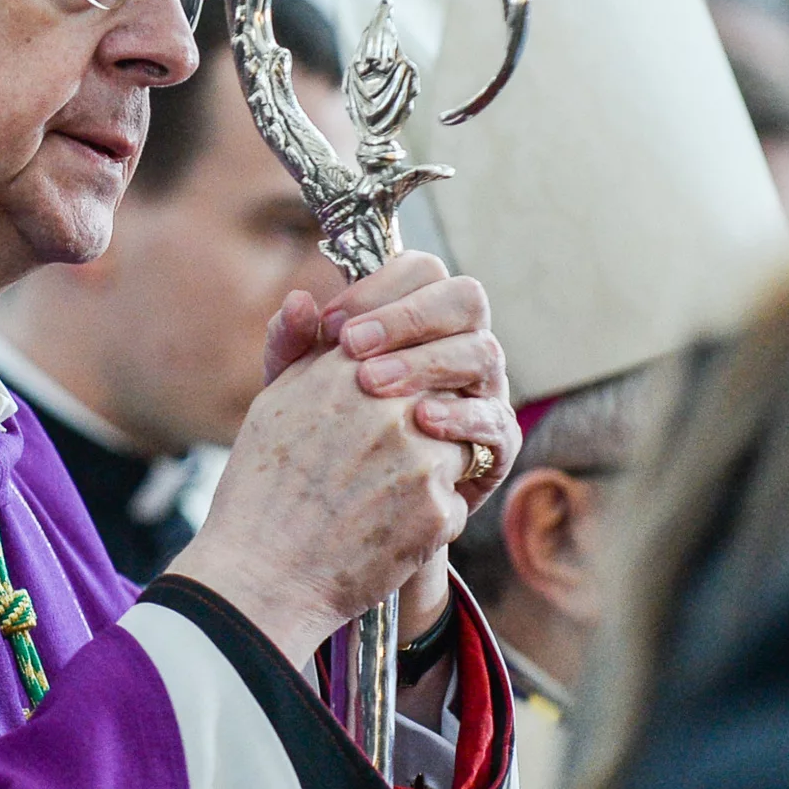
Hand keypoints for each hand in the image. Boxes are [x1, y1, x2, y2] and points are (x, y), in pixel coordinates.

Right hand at [171, 253, 515, 666]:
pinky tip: (387, 528)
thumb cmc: (261, 490)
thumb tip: (308, 300)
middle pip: (444, 389)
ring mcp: (419, 458)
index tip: (396, 385)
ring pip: (460, 442)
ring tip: (382, 492)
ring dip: (436, 463)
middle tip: (393, 447)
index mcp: (346, 370)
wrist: (263, 576)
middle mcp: (388, 405)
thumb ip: (296, 346)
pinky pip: (457, 497)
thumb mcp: (271, 405)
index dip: (417, 360)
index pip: (416, 338)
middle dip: (431, 415)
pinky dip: (432, 513)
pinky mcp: (438, 510)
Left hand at [266, 253, 516, 512]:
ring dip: (427, 361)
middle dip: (408, 316)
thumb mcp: (296, 389)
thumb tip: (297, 303)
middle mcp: (459, 344)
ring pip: (483, 351)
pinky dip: (460, 416)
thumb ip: (293, 345)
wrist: (342, 516)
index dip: (378, 288)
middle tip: (352, 347)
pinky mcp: (496, 443)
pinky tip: (420, 423)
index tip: (331, 324)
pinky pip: (495, 419)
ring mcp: (483, 390)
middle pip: (465, 298)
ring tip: (373, 384)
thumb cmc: (322, 436)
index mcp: (418, 319)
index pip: (420, 271)